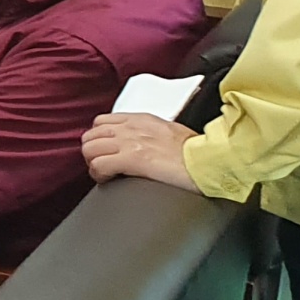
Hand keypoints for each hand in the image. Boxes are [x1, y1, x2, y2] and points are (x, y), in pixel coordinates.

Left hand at [83, 113, 199, 191]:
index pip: (102, 122)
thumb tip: (141, 145)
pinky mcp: (132, 159)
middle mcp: (132, 127)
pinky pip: (98, 165)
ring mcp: (130, 142)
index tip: (106, 151)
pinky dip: (99, 175)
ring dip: (93, 163)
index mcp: (142, 119)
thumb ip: (150, 134)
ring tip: (106, 174)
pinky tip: (110, 180)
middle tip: (103, 165)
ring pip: (89, 148)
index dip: (99, 139)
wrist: (209, 161)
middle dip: (93, 152)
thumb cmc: (197, 152)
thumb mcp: (170, 132)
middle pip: (90, 135)